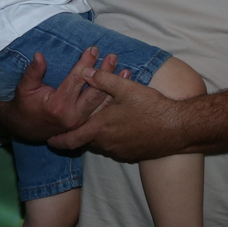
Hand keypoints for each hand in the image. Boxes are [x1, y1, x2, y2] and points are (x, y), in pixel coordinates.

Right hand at [6, 47, 114, 141]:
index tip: (94, 49)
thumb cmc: (25, 104)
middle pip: (94, 91)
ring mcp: (80, 123)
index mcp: (58, 104)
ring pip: (101, 103)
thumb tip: (39, 55)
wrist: (26, 129)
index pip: (77, 79)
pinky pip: (100, 112)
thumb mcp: (25, 87)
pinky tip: (121, 90)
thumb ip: (33, 71)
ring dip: (114, 87)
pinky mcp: (85, 126)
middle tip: (113, 56)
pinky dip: (111, 100)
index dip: (86, 63)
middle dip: (105, 73)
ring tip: (125, 71)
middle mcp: (72, 115)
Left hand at [48, 67, 186, 160]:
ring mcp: (120, 151)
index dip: (58, 140)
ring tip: (99, 124)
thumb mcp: (126, 88)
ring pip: (101, 144)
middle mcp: (107, 144)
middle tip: (72, 127)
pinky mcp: (132, 155)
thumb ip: (102, 79)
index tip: (49, 140)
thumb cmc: (151, 108)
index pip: (71, 139)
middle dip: (79, 134)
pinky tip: (120, 128)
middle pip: (86, 141)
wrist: (178, 128)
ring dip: (97, 135)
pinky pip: (115, 148)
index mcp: (100, 128)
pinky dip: (112, 139)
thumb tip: (84, 71)